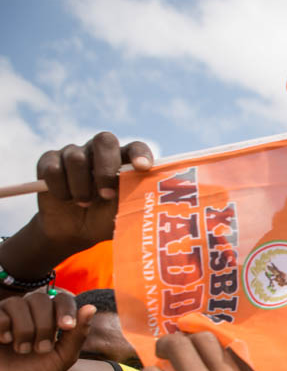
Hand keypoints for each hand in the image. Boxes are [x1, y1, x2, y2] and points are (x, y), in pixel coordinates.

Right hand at [0, 291, 92, 370]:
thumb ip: (77, 333)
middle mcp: (29, 310)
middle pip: (40, 299)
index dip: (66, 309)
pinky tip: (5, 341)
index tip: (66, 328)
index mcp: (50, 317)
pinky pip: (0, 313)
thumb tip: (91, 307)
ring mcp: (8, 314)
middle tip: (41, 349)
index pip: (62, 298)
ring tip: (23, 350)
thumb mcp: (64, 356)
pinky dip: (4, 328)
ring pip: (18, 303)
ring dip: (24, 330)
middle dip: (44, 326)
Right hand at [36, 132, 152, 249]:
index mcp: (124, 161)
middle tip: (106, 195)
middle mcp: (100, 152)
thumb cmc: (105, 219)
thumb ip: (135, 202)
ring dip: (80, 187)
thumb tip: (153, 199)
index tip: (143, 167)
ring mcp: (74, 153)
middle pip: (104, 140)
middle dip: (106, 169)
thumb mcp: (123, 215)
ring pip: (76, 157)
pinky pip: (52, 168)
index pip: (136, 147)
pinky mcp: (49, 161)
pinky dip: (59, 188)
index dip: (140, 154)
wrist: (74, 230)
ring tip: (84, 203)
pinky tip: (64, 198)